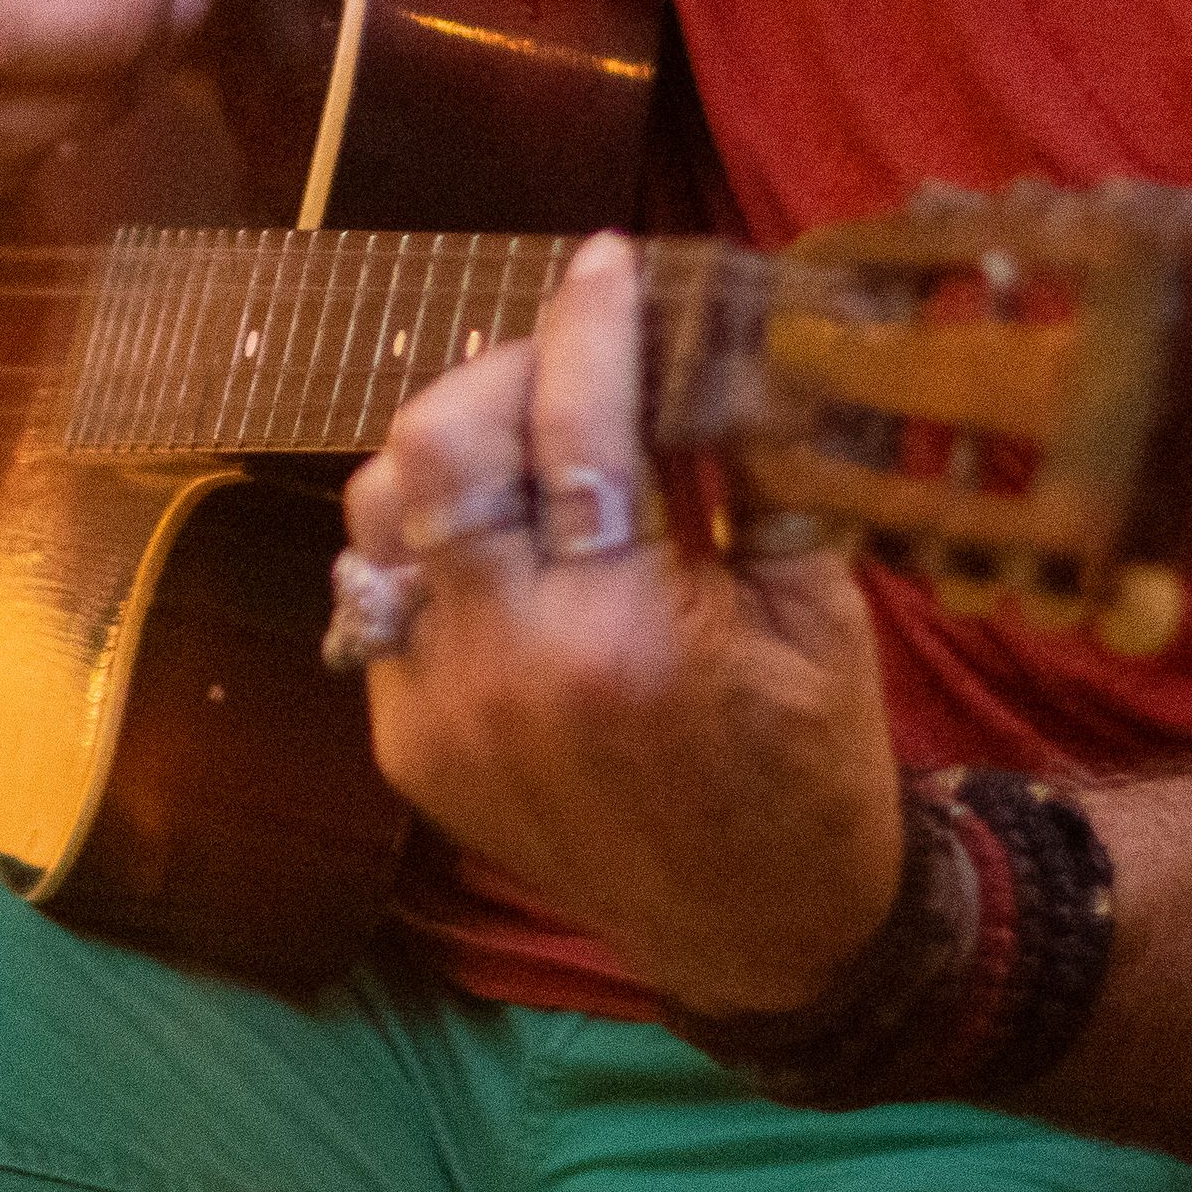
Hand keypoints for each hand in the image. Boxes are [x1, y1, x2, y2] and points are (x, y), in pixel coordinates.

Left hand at [341, 233, 904, 1015]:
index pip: (574, 425)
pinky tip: (501, 533)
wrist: (756, 930)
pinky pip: (379, 594)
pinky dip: (431, 541)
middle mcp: (503, 670)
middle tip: (562, 359)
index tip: (604, 260)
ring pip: (378, 514)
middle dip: (499, 373)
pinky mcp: (404, 741)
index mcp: (621, 635)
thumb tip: (685, 336)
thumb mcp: (813, 606)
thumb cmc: (810, 760)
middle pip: (434, 450)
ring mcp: (436, 710)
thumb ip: (740, 470)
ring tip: (525, 439)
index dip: (588, 321)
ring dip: (447, 452)